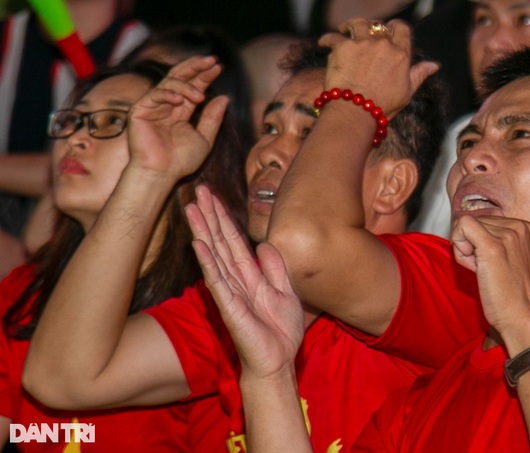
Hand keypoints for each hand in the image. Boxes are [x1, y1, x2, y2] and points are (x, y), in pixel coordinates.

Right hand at [127, 56, 228, 182]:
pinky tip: (181, 101)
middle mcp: (166, 105)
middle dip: (196, 67)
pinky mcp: (140, 110)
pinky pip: (156, 93)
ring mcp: (153, 106)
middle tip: (211, 61)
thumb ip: (213, 118)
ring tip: (200, 96)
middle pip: (180, 77)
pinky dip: (170, 94)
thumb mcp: (204, 138)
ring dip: (188, 85)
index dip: (205, 76)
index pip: (193, 86)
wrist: (161, 174)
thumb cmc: (181, 161)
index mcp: (180, 111)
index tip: (219, 67)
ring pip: (170, 82)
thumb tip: (224, 97)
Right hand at [186, 185, 303, 378]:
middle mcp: (236, 280)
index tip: (212, 195)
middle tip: (197, 190)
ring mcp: (230, 292)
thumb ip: (275, 268)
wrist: (279, 361)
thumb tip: (263, 244)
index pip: (233, 241)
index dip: (223, 217)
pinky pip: (218, 282)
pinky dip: (208, 263)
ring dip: (203, 231)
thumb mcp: (285, 291)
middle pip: (220, 241)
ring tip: (191, 208)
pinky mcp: (230, 308)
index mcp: (250, 275)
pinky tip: (199, 245)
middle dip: (210, 216)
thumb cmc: (280, 331)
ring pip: (214, 256)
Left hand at [318, 18, 438, 118]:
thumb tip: (434, 65)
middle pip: (378, 26)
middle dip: (372, 28)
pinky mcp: (342, 47)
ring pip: (357, 23)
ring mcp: (362, 44)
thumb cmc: (382, 107)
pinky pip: (332, 36)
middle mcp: (383, 45)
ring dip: (350, 25)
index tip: (388, 31)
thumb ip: (419, 74)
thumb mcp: (406, 92)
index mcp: (400, 54)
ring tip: (345, 29)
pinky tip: (324, 44)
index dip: (394, 27)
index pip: (401, 28)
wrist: (356, 113)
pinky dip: (327, 39)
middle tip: (364, 34)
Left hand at [451, 215, 529, 337]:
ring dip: (466, 251)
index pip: (485, 221)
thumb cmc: (513, 294)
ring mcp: (507, 235)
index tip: (491, 264)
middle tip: (486, 270)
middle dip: (472, 245)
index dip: (479, 243)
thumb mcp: (513, 259)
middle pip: (475, 222)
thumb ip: (499, 242)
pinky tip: (473, 266)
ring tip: (485, 271)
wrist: (521, 316)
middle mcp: (519, 227)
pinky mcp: (492, 246)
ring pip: (465, 226)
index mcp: (525, 228)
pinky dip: (459, 246)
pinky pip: (462, 226)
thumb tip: (469, 233)